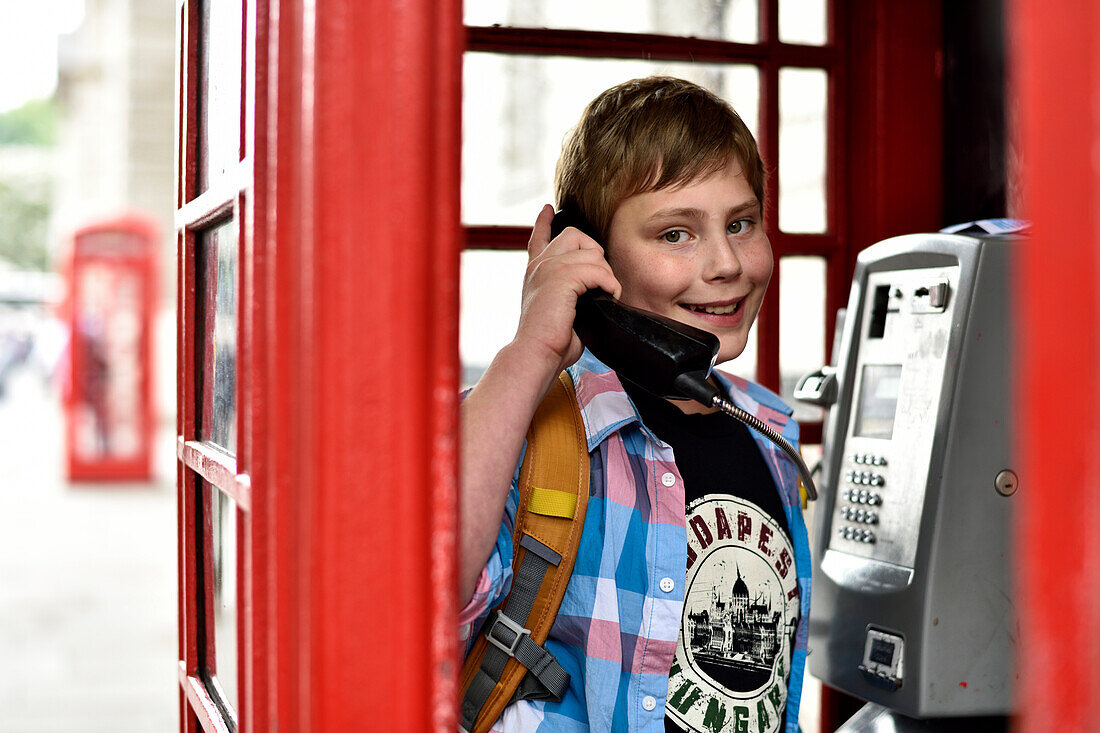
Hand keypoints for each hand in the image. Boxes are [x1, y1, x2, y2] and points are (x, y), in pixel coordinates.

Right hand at [513, 204, 621, 373]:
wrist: (536, 353)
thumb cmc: (550, 341)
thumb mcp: (559, 310)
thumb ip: (572, 292)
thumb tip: (597, 291)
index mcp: (536, 272)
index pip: (539, 238)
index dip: (544, 221)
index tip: (547, 209)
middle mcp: (540, 265)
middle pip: (575, 235)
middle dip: (595, 253)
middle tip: (599, 281)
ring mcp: (549, 268)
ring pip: (592, 253)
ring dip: (606, 275)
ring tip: (605, 295)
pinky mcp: (561, 278)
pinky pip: (598, 270)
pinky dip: (609, 284)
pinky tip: (608, 297)